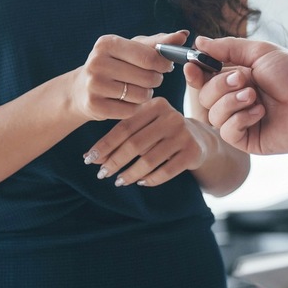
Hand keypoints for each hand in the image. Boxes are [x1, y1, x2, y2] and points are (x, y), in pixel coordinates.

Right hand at [68, 30, 184, 122]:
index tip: (166, 67)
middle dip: (155, 80)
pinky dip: (134, 108)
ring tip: (137, 89)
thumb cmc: (116, 64)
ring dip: (146, 95)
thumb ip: (159, 42)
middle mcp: (97, 62)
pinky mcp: (94, 106)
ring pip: (141, 95)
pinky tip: (126, 101)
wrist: (81, 89)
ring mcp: (93, 84)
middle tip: (150, 80)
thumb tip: (184, 34)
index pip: (149, 57)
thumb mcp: (133, 49)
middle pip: (147, 77)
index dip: (163, 64)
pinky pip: (130, 110)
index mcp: (107, 43)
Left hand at [82, 96, 206, 186]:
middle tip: (102, 174)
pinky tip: (141, 182)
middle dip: (115, 161)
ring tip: (119, 181)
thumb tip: (94, 158)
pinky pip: (166, 171)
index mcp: (156, 105)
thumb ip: (122, 136)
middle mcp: (171, 117)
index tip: (88, 159)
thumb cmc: (162, 132)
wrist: (199, 139)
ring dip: (130, 174)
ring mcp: (184, 135)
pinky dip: (151, 179)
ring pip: (150, 160)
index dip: (105, 145)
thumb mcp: (145, 125)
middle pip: (135, 144)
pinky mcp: (192, 152)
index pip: (124, 127)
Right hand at [188, 37, 287, 155]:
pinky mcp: (247, 140)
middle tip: (244, 80)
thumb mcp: (260, 52)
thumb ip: (227, 48)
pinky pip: (226, 132)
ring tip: (255, 97)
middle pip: (204, 96)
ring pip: (212, 114)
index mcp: (238, 77)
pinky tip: (260, 113)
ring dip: (232, 102)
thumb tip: (199, 41)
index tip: (193, 66)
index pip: (204, 77)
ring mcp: (240, 120)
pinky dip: (240, 119)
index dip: (196, 73)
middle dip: (220, 86)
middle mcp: (236, 99)